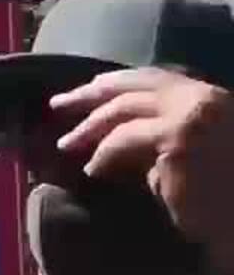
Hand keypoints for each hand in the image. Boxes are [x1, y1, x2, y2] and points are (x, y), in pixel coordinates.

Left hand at [53, 67, 233, 260]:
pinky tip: (92, 170)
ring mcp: (192, 115)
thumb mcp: (189, 152)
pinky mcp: (177, 140)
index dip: (117, 82)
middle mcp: (203, 98)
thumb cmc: (220, 196)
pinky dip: (103, 154)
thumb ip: (158, 135)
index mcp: (210, 98)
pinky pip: (124, 140)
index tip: (87, 89)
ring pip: (123, 109)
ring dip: (88, 128)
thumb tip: (110, 134)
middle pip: (134, 85)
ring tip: (65, 144)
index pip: (155, 78)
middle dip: (90, 94)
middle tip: (57, 104)